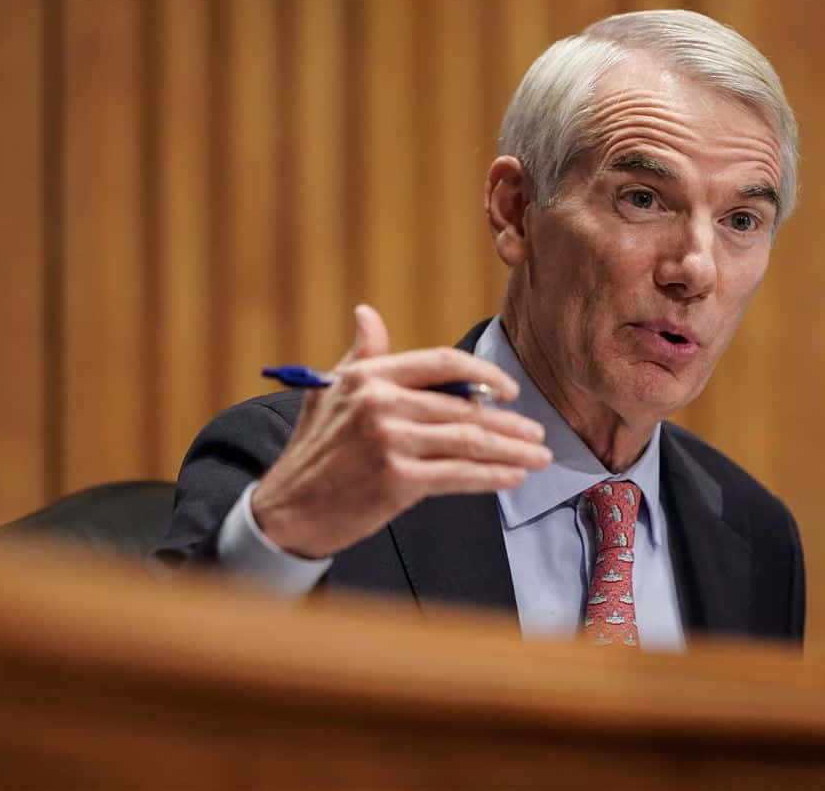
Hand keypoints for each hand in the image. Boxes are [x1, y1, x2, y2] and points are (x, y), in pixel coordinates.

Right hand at [250, 305, 551, 557]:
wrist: (286, 510)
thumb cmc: (313, 451)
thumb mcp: (329, 392)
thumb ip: (362, 355)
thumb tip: (367, 313)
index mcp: (369, 376)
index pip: (442, 363)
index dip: (484, 375)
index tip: (509, 391)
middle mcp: (381, 404)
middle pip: (464, 408)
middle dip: (509, 424)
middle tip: (538, 434)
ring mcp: (390, 442)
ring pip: (468, 442)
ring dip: (511, 451)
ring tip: (537, 457)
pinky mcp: (397, 480)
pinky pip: (459, 475)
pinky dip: (491, 476)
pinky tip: (512, 476)